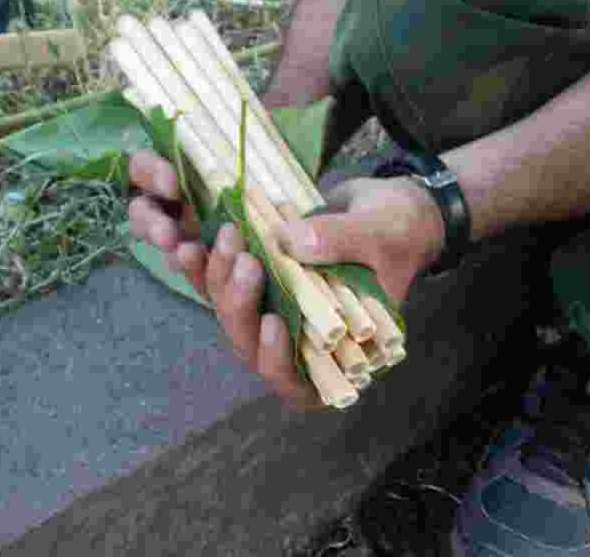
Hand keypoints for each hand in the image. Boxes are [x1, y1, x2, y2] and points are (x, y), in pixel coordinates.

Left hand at [127, 151, 445, 411]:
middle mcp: (303, 338)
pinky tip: (190, 245)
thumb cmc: (399, 230)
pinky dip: (206, 267)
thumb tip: (287, 241)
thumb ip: (339, 240)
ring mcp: (278, 309)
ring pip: (233, 313)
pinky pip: (223, 282)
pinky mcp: (260, 280)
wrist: (389, 206)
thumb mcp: (380, 234)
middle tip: (246, 260)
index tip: (275, 323)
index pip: (302, 382)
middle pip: (256, 345)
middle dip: (242, 306)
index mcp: (341, 349)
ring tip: (227, 237)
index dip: (279, 363)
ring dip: (220, 280)